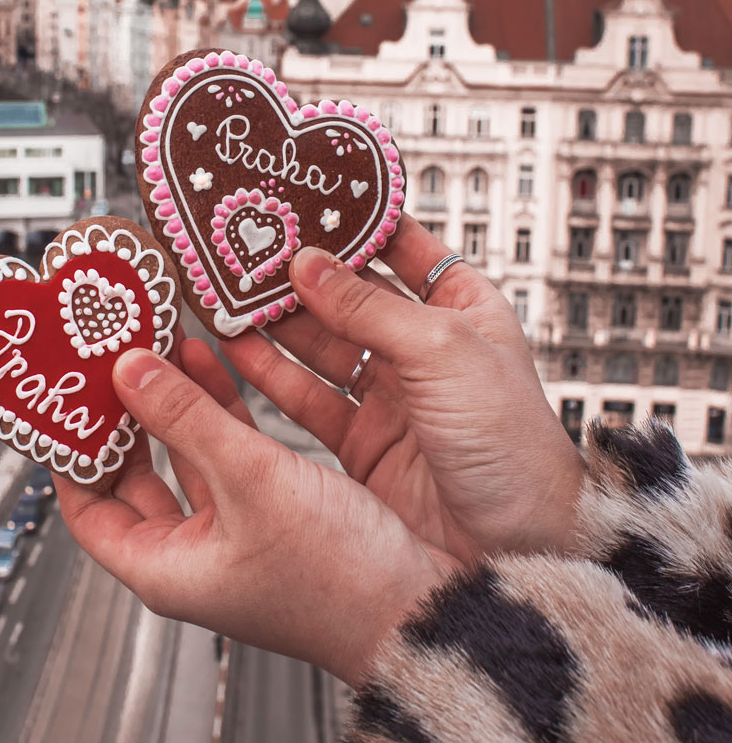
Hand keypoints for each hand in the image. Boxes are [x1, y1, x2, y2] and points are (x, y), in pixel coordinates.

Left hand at [53, 339, 459, 687]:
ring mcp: (237, 536)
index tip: (62, 399)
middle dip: (121, 418)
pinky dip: (219, 411)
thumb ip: (186, 418)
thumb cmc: (338, 578)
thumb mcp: (249, 480)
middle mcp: (195, 557)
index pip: (86, 507)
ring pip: (186, 459)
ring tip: (157, 344)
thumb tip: (128, 372)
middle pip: (134, 479)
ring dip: (173, 404)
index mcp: (165, 569)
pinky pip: (230, 455)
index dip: (69, 452)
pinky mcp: (277, 514)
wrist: (423, 609)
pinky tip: (214, 364)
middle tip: (106, 362)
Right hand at [222, 216, 584, 564]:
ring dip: (274, 322)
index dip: (354, 221)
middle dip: (298, 274)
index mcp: (463, 310)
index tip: (303, 196)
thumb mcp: (442, 352)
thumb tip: (308, 262)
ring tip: (224, 293)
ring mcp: (392, 397)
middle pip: (349, 296)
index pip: (402, 246)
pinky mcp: (363, 444)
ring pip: (319, 345)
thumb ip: (368, 306)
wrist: (517, 546)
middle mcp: (424, 349)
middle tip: (245, 247)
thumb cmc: (510, 444)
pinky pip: (306, 398)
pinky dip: (268, 375)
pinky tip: (234, 350)